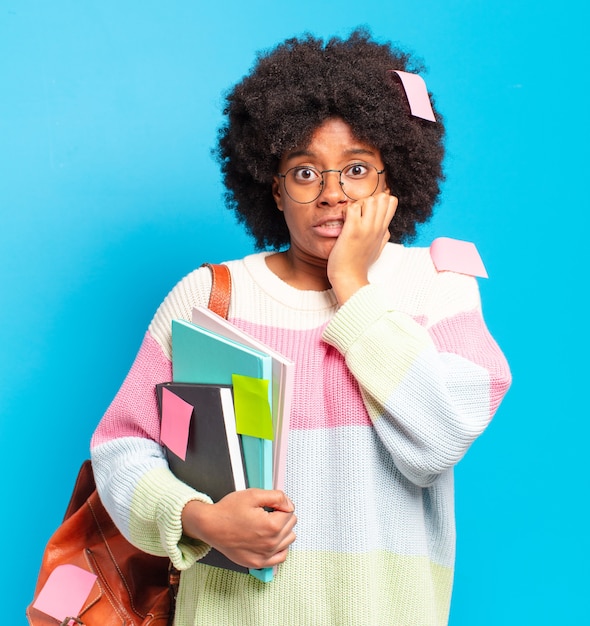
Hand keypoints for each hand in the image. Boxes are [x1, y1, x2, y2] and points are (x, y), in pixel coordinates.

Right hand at [181, 489, 296, 568]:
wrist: (210, 526)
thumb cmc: (228, 511)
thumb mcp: (253, 495)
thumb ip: (277, 497)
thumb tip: (290, 505)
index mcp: (271, 526)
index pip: (290, 512)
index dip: (280, 504)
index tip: (270, 504)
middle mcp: (270, 544)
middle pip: (291, 525)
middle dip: (281, 516)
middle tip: (265, 513)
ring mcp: (265, 556)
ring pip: (288, 540)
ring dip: (282, 530)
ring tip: (266, 524)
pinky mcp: (258, 563)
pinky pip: (281, 557)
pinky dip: (279, 547)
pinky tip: (269, 538)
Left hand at [327, 192, 397, 304]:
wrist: (349, 277)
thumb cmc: (360, 264)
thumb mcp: (378, 248)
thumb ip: (383, 236)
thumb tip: (386, 229)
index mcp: (383, 230)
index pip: (392, 201)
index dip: (379, 201)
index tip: (368, 211)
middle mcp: (377, 227)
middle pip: (382, 197)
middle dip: (369, 200)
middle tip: (358, 213)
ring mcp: (366, 229)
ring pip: (369, 200)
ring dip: (358, 204)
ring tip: (350, 218)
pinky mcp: (353, 231)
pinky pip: (353, 208)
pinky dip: (346, 211)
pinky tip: (343, 221)